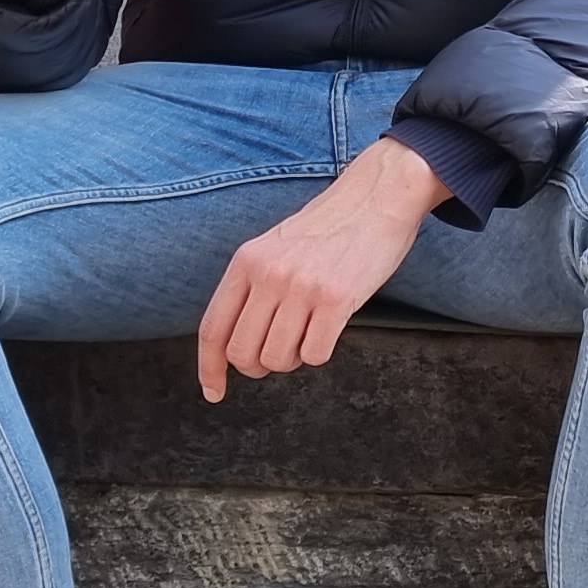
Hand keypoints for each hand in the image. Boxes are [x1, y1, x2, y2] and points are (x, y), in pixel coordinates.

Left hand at [195, 137, 448, 401]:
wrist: (378, 196)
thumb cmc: (329, 227)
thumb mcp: (274, 246)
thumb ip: (252, 285)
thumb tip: (237, 343)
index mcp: (246, 261)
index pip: (213, 329)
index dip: (209, 368)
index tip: (214, 391)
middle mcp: (268, 274)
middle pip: (243, 353)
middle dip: (259, 366)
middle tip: (279, 355)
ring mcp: (301, 287)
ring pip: (278, 359)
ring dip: (293, 359)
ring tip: (308, 333)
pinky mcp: (337, 298)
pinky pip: (315, 355)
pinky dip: (320, 352)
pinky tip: (329, 329)